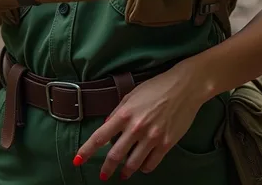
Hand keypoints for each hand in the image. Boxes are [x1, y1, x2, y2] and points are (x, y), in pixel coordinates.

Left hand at [74, 62, 203, 179]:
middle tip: (103, 175)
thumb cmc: (157, 86)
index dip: (86, 150)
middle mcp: (136, 127)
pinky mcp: (166, 144)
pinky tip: (142, 166)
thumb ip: (118, 112)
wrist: (185, 87)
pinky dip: (144, 168)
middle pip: (115, 155)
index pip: (100, 136)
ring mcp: (152, 137)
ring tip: (123, 174)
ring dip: (125, 172)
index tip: (77, 160)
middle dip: (106, 168)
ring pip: (133, 164)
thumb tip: (106, 127)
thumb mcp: (132, 94)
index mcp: (125, 113)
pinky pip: (151, 163)